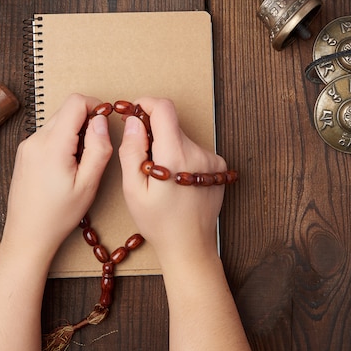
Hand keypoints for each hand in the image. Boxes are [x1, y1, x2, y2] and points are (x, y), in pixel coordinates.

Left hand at [3, 93, 112, 261]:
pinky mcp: (24, 152)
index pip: (75, 102)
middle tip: (97, 147)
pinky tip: (67, 164)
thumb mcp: (88, 184)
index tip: (106, 122)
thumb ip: (98, 148)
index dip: (96, 105)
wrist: (27, 234)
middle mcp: (35, 139)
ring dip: (74, 131)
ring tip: (82, 160)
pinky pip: (48, 134)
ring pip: (57, 121)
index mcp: (52, 145)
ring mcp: (27, 145)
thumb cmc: (58, 215)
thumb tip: (102, 120)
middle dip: (87, 120)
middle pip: (66, 110)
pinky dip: (62, 139)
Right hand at [118, 97, 227, 268]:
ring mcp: (211, 159)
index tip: (134, 112)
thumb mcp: (133, 189)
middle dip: (153, 133)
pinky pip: (193, 150)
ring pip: (181, 138)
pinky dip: (181, 157)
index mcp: (175, 155)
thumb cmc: (158, 222)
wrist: (190, 246)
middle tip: (141, 157)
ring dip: (167, 147)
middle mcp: (198, 152)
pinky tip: (175, 181)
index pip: (164, 108)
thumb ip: (132, 150)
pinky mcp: (218, 167)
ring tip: (159, 176)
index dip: (146, 104)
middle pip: (172, 124)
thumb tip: (134, 121)